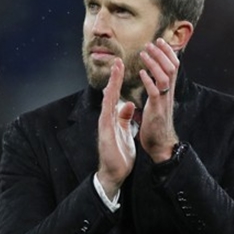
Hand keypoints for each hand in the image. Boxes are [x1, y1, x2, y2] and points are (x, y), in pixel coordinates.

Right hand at [96, 58, 135, 199]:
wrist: (114, 172)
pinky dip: (109, 102)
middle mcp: (106, 118)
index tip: (121, 66)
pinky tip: (110, 92)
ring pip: (107, 100)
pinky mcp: (106, 132)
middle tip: (117, 61)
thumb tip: (129, 104)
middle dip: (114, 77)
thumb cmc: (119, 154)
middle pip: (110, 94)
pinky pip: (107, 114)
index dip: (118, 81)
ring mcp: (105, 124)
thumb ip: (125, 117)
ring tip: (115, 71)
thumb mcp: (125, 131)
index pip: (115, 95)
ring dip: (111, 84)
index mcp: (112, 118)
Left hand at [138, 38, 179, 161]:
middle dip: (162, 53)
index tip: (159, 41)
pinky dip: (148, 80)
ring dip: (154, 62)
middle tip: (151, 42)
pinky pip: (155, 91)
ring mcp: (164, 100)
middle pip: (172, 67)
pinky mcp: (157, 109)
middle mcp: (168, 93)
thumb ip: (156, 91)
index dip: (167, 53)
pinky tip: (141, 73)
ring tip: (144, 53)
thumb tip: (151, 80)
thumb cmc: (156, 126)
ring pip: (164, 76)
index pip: (173, 67)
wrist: (160, 145)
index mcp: (168, 91)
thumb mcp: (157, 104)